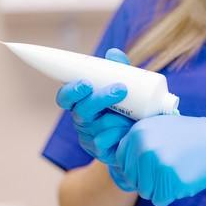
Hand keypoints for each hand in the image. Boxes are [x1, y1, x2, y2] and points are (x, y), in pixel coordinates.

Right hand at [56, 49, 134, 189]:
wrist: (138, 141)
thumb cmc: (128, 111)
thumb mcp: (125, 91)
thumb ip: (120, 71)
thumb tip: (113, 53)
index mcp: (82, 103)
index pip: (67, 97)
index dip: (71, 90)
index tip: (86, 83)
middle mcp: (82, 119)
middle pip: (82, 110)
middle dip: (100, 99)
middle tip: (120, 89)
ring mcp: (89, 137)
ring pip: (99, 125)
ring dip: (118, 118)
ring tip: (134, 117)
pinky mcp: (99, 151)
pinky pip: (107, 141)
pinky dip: (119, 135)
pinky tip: (127, 134)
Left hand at [114, 115, 205, 205]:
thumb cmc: (185, 137)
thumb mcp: (157, 127)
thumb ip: (136, 140)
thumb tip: (114, 156)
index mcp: (138, 132)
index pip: (122, 162)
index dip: (136, 167)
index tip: (153, 162)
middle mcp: (144, 147)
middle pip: (132, 179)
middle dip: (148, 179)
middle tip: (167, 167)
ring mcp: (158, 164)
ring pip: (145, 192)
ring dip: (159, 188)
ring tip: (175, 171)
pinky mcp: (171, 180)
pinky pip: (160, 200)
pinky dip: (170, 195)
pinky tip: (182, 179)